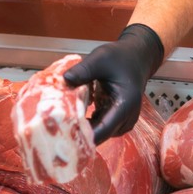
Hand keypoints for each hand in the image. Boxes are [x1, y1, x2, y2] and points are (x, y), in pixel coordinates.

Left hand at [63, 24, 164, 142]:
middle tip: (56, 128)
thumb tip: (65, 79)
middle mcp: (126, 118)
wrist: (136, 57)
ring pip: (99, 133)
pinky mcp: (115, 119)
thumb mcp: (100, 58)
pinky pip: (99, 127)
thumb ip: (83, 69)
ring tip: (61, 122)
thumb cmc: (121, 57)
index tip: (64, 135)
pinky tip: (72, 116)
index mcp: (125, 105)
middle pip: (101, 135)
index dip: (84, 136)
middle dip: (79, 134)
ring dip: (82, 128)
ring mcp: (122, 121)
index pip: (104, 130)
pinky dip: (86, 123)